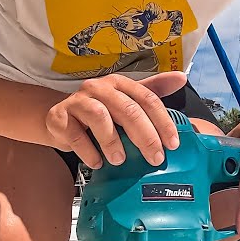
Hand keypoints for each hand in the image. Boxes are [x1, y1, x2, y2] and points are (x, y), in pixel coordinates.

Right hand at [44, 72, 186, 168]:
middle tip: (154, 158)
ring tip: (120, 160)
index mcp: (118, 83)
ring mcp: (77, 101)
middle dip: (145, 136)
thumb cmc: (97, 111)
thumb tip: (181, 78)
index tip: (172, 145)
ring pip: (100, 117)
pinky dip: (89, 152)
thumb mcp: (125, 101)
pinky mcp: (59, 117)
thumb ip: (152, 91)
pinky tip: (97, 162)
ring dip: (113, 142)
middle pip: (128, 109)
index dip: (163, 122)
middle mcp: (98, 88)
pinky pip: (76, 135)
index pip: (147, 99)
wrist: (59, 119)